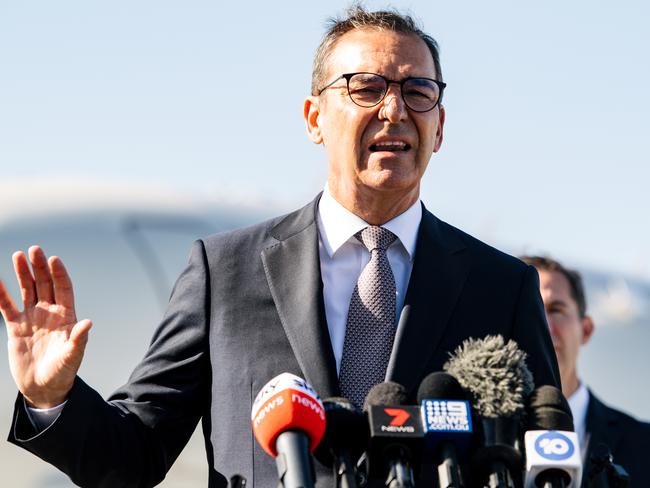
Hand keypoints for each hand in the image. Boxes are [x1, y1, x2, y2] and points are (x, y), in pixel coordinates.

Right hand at [0, 246, 91, 407]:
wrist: (44, 387)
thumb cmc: (63, 371)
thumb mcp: (73, 356)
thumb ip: (78, 339)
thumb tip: (88, 323)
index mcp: (66, 316)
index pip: (63, 288)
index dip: (59, 274)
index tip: (54, 259)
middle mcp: (50, 312)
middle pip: (45, 284)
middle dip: (40, 267)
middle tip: (35, 249)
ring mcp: (33, 317)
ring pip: (28, 290)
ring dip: (24, 273)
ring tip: (18, 255)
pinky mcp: (16, 326)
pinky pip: (6, 306)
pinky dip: (1, 294)